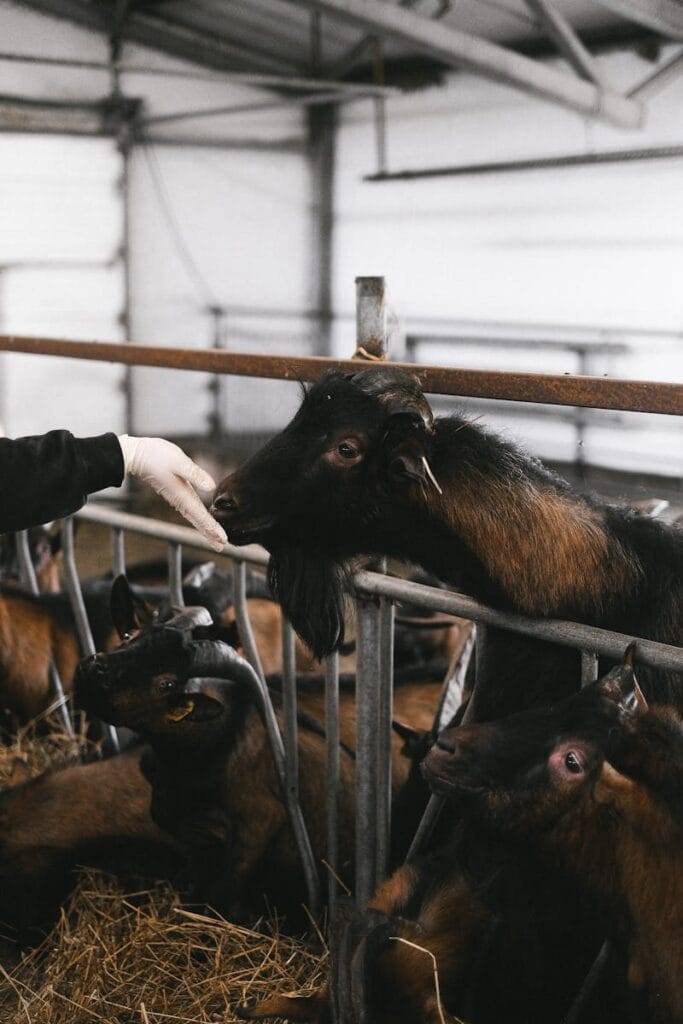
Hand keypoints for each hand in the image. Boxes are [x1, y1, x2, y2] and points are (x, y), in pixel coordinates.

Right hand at [118, 436, 226, 551]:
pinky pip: (190, 510)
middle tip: (222, 546)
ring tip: (216, 539)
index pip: (201, 516)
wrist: (136, 455)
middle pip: (198, 521)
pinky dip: (199, 518)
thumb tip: (211, 486)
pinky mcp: (175, 493)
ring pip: (194, 517)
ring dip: (205, 529)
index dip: (213, 528)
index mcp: (182, 495)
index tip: (223, 539)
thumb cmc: (155, 456)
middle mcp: (180, 499)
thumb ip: (194, 474)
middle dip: (210, 534)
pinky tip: (202, 521)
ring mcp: (177, 497)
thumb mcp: (178, 461)